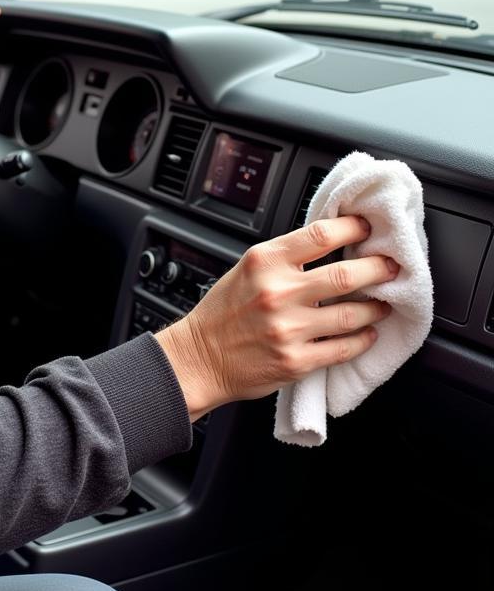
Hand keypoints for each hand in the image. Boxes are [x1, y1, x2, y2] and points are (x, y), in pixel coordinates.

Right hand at [155, 216, 396, 421]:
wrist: (200, 357)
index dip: (354, 229)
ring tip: (382, 304)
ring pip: (352, 315)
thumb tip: (331, 244)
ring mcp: (288, 329)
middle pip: (346, 275)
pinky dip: (363, 339)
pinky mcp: (296, 361)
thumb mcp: (246, 270)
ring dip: (376, 308)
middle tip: (391, 268)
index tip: (369, 229)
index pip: (321, 235)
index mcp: (264, 262)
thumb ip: (285, 258)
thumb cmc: (222, 314)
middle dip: (379, 269)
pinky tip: (367, 333)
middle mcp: (277, 293)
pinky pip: (344, 348)